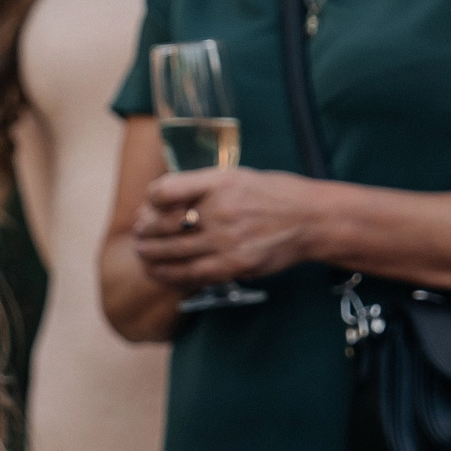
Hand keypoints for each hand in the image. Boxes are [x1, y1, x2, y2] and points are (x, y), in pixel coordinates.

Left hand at [131, 167, 326, 288]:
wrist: (311, 219)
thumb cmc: (274, 195)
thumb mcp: (237, 176)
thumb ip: (202, 185)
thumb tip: (165, 200)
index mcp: (219, 182)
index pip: (164, 190)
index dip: (149, 200)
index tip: (148, 206)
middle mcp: (221, 210)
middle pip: (163, 225)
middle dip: (144, 231)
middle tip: (139, 234)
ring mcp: (227, 240)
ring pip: (173, 252)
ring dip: (151, 255)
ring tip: (143, 255)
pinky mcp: (235, 265)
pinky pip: (192, 274)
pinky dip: (171, 275)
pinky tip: (161, 273)